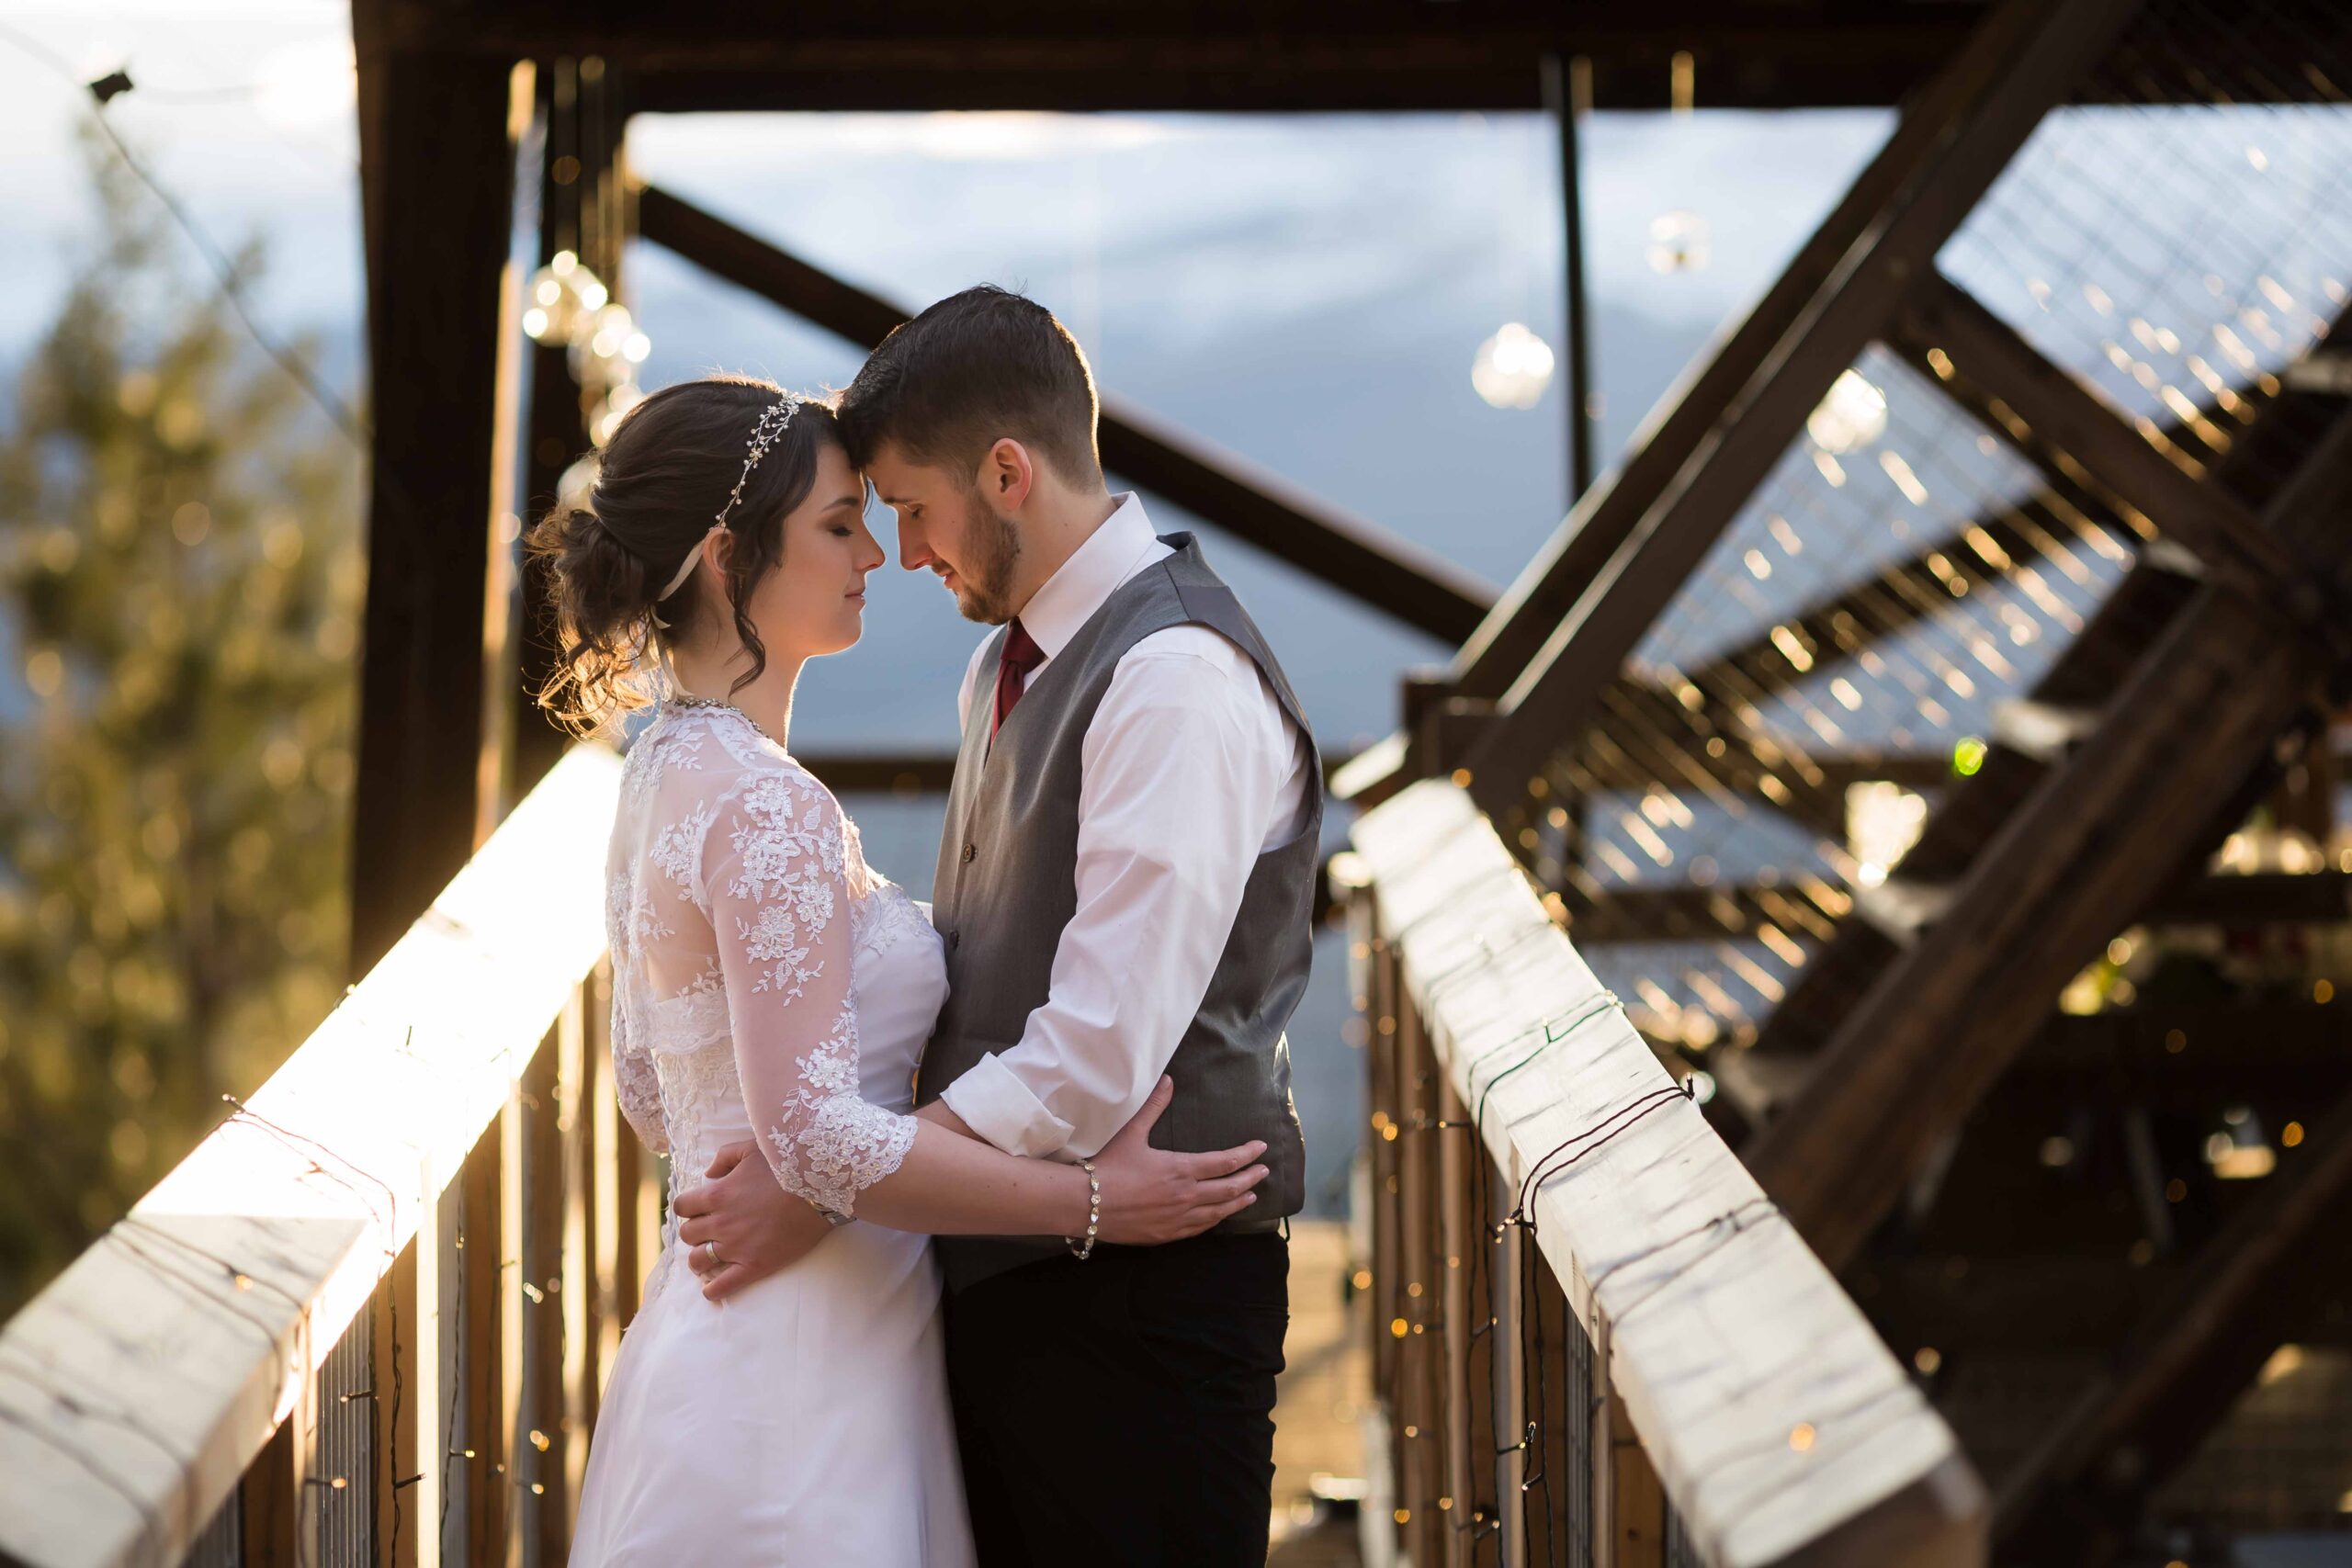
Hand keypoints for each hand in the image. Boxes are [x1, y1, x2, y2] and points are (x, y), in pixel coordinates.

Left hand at [674, 1141, 832, 1300]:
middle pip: (688, 1234)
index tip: (699, 1209)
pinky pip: (721, 1287)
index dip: (688, 1208)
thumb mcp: (752, 1148)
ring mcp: (736, 1247)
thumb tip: (708, 1174)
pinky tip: (712, 1288)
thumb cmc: (787, 1166)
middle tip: (709, 1230)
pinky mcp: (754, 1266)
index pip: (682, 1207)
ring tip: (709, 1256)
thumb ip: (724, 1157)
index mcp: (716, 1195)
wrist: (820, 1190)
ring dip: (699, 1258)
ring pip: (698, 1260)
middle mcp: (720, 1223)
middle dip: (695, 1231)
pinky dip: (712, 1290)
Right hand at [1091, 1075, 1269, 1244]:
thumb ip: (1154, 1106)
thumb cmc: (1108, 1166)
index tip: (1261, 1149)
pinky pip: (1199, 1229)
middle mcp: (1186, 1196)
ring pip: (1218, 1212)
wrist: (1085, 1204)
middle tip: (1264, 1172)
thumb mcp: (1132, 1132)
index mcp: (1181, 1169)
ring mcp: (1177, 1219)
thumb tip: (1168, 1080)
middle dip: (1251, 1179)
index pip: (1225, 1162)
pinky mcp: (1166, 1235)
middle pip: (1229, 1189)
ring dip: (1238, 1202)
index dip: (1247, 1155)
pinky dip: (1215, 1220)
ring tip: (1250, 1196)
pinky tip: (1218, 1217)